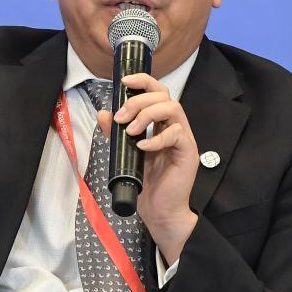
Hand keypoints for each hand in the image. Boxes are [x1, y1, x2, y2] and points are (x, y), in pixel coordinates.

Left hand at [96, 73, 198, 263]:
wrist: (159, 210)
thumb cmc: (147, 182)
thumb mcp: (126, 153)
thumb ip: (116, 133)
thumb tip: (103, 113)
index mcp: (162, 122)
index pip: (157, 91)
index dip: (143, 81)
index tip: (124, 82)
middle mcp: (175, 125)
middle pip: (164, 95)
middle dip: (139, 101)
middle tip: (121, 118)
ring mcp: (183, 137)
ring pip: (173, 108)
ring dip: (148, 114)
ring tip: (131, 131)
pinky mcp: (188, 151)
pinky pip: (176, 134)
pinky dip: (156, 138)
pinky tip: (142, 148)